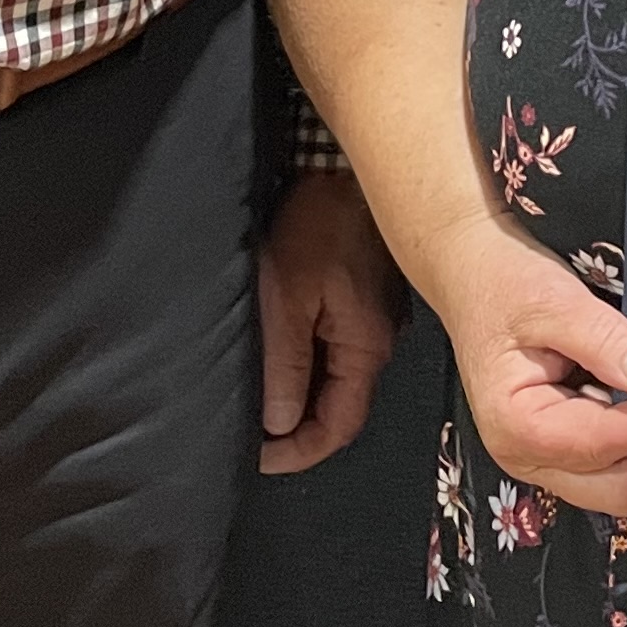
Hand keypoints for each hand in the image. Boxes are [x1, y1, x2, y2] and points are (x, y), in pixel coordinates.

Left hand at [258, 169, 406, 473]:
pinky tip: (280, 358)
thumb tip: (279, 423)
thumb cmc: (318, 225)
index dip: (297, 452)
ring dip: (301, 397)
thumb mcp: (287, 298)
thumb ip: (286, 365)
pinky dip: (308, 367)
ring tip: (257, 401)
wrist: (344, 168)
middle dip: (296, 429)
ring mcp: (375, 320)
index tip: (257, 458)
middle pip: (340, 408)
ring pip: (337, 380)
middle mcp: (378, 342)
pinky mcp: (365, 300)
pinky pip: (338, 350)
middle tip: (248, 436)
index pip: (338, 427)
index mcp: (365, 348)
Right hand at [412, 213, 626, 516]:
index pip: (602, 445)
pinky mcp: (561, 447)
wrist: (473, 275)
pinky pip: (611, 465)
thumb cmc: (502, 286)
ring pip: (617, 486)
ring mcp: (544, 457)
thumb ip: (602, 338)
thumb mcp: (552, 299)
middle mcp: (527, 456)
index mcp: (516, 425)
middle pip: (615, 490)